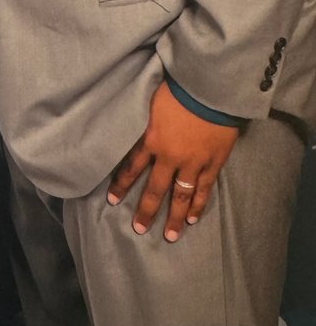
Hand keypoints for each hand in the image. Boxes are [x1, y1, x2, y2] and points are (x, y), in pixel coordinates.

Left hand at [107, 81, 239, 241]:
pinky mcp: (214, 162)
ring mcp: (194, 162)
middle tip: (138, 229)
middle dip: (146, 210)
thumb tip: (133, 128)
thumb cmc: (178, 90)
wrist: (210, 89)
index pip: (132, 167)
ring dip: (174, 216)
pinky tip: (192, 218)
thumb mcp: (151, 103)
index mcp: (152, 140)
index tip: (112, 200)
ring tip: (169, 236)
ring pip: (182, 195)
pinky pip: (205, 188)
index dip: (122, 184)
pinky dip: (199, 204)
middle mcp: (171, 156)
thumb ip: (145, 122)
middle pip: (156, 189)